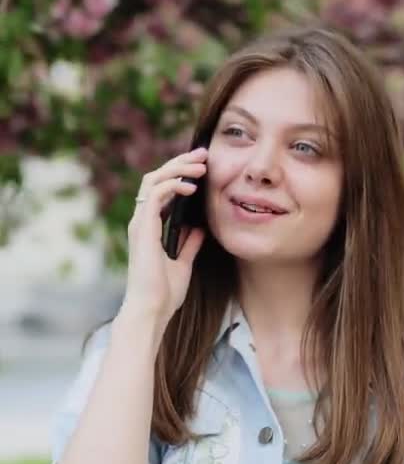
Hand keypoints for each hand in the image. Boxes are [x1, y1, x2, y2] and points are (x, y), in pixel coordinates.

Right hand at [120, 147, 207, 329]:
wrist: (151, 310)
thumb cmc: (164, 293)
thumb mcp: (183, 263)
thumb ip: (189, 244)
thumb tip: (200, 229)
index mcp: (149, 228)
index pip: (161, 189)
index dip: (180, 174)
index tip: (202, 166)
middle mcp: (141, 221)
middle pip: (156, 178)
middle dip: (180, 162)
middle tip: (203, 154)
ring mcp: (140, 223)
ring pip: (154, 180)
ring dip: (178, 168)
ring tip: (201, 165)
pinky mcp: (143, 228)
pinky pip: (155, 195)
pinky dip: (174, 185)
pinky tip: (192, 186)